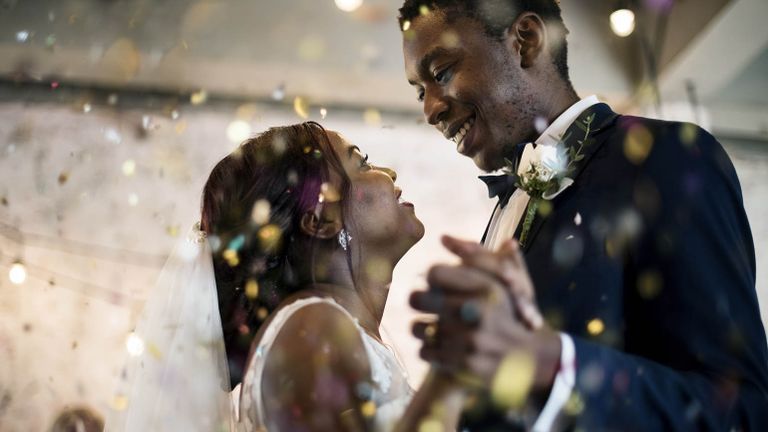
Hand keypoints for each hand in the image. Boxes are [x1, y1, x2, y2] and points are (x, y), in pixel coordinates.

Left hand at [410, 238, 560, 405]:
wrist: (529, 358)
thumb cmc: (509, 311)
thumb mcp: (503, 279)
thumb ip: (476, 255)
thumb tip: (444, 238)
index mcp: (485, 287)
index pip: (434, 272)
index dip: (432, 278)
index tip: (436, 284)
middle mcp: (476, 313)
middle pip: (417, 298)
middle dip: (418, 300)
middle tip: (423, 303)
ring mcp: (468, 341)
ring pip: (417, 327)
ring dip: (420, 328)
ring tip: (429, 327)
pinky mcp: (462, 365)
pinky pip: (424, 351)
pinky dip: (428, 350)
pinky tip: (438, 346)